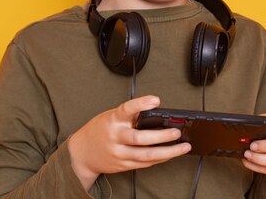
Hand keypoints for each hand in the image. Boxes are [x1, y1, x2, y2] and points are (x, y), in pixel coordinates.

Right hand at [68, 96, 190, 189]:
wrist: (81, 153)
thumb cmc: (100, 130)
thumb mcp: (110, 116)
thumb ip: (129, 116)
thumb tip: (155, 115)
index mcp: (112, 120)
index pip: (127, 109)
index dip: (141, 104)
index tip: (156, 100)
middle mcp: (115, 137)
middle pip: (140, 138)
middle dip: (161, 136)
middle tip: (177, 131)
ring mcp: (119, 153)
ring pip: (146, 155)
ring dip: (168, 152)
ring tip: (183, 146)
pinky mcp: (123, 165)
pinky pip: (145, 164)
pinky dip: (160, 159)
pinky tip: (171, 154)